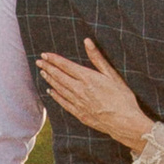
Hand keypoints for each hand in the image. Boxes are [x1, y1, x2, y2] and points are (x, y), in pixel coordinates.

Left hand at [37, 37, 152, 152]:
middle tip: (39, 62)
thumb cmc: (122, 96)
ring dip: (50, 80)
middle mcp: (79, 90)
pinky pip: (63, 103)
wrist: (124, 122)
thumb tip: (87, 41)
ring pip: (59, 89)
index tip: (45, 54)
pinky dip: (56, 96)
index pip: (66, 66)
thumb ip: (97, 58)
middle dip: (48, 68)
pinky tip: (51, 91)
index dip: (54, 59)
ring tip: (43, 73)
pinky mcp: (80, 114)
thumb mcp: (112, 74)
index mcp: (87, 78)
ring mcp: (78, 103)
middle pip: (59, 76)